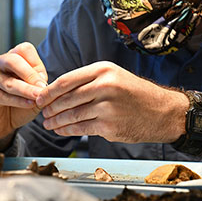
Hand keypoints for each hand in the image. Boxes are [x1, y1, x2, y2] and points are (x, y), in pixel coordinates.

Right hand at [0, 42, 47, 140]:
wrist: (2, 122)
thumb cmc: (20, 102)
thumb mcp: (34, 90)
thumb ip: (39, 83)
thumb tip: (42, 81)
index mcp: (12, 57)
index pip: (24, 50)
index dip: (36, 63)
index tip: (44, 79)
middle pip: (13, 60)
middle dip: (30, 74)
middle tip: (42, 86)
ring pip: (9, 82)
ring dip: (26, 90)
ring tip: (38, 97)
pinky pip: (3, 96)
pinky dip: (18, 101)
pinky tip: (29, 104)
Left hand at [36, 61, 188, 142]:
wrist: (162, 112)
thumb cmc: (135, 94)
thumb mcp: (114, 76)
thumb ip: (88, 81)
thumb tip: (58, 91)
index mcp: (103, 70)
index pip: (67, 80)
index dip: (49, 91)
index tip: (39, 97)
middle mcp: (105, 86)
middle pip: (66, 98)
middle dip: (50, 107)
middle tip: (41, 112)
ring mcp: (107, 107)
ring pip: (71, 115)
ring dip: (56, 121)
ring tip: (48, 123)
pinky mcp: (109, 126)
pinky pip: (81, 128)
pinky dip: (67, 130)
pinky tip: (60, 130)